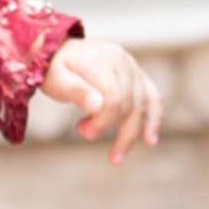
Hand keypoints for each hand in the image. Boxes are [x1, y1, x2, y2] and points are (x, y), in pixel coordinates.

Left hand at [40, 38, 163, 165]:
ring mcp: (132, 67)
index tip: (82, 130)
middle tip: (87, 138)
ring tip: (116, 156)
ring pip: (143, 104)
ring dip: (133, 132)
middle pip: (130, 103)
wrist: (59, 52)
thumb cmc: (55, 70)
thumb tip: (97, 106)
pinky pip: (152, 98)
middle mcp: (121, 61)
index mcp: (101, 60)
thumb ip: (75, 91)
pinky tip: (150, 140)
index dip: (102, 121)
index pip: (113, 98)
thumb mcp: (56, 80)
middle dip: (113, 129)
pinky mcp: (137, 76)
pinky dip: (153, 119)